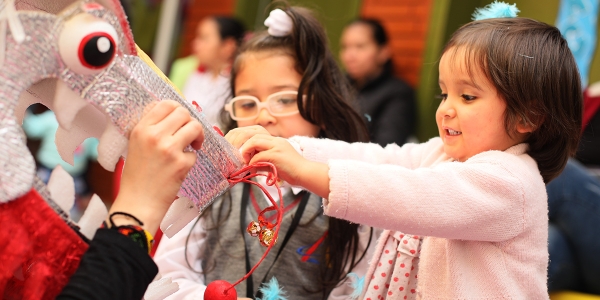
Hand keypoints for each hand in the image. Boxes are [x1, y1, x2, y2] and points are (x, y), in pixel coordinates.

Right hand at [110, 100, 203, 234]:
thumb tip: (174, 115)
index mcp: (141, 129)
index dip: (177, 110)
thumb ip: (151, 129)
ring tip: (191, 147)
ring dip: (197, 136)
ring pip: (195, 127)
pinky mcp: (181, 164)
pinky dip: (190, 160)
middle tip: (188, 136)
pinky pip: (194, 154)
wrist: (138, 203)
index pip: (166, 104)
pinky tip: (179, 168)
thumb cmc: (137, 176)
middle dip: (189, 123)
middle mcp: (154, 135)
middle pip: (184, 113)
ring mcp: (169, 149)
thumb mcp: (135, 145)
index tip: (179, 121)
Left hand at [225, 128, 329, 197]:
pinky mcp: (277, 155)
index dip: (244, 139)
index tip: (238, 149)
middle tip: (236, 154)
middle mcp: (276, 140)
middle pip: (253, 133)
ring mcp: (277, 146)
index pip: (256, 132)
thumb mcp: (274, 164)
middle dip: (241, 142)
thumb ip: (262, 161)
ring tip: (244, 161)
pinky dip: (252, 161)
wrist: (306, 175)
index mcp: (276, 141)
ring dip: (245, 150)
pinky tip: (252, 168)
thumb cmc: (292, 172)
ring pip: (254, 140)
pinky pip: (259, 155)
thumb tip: (248, 165)